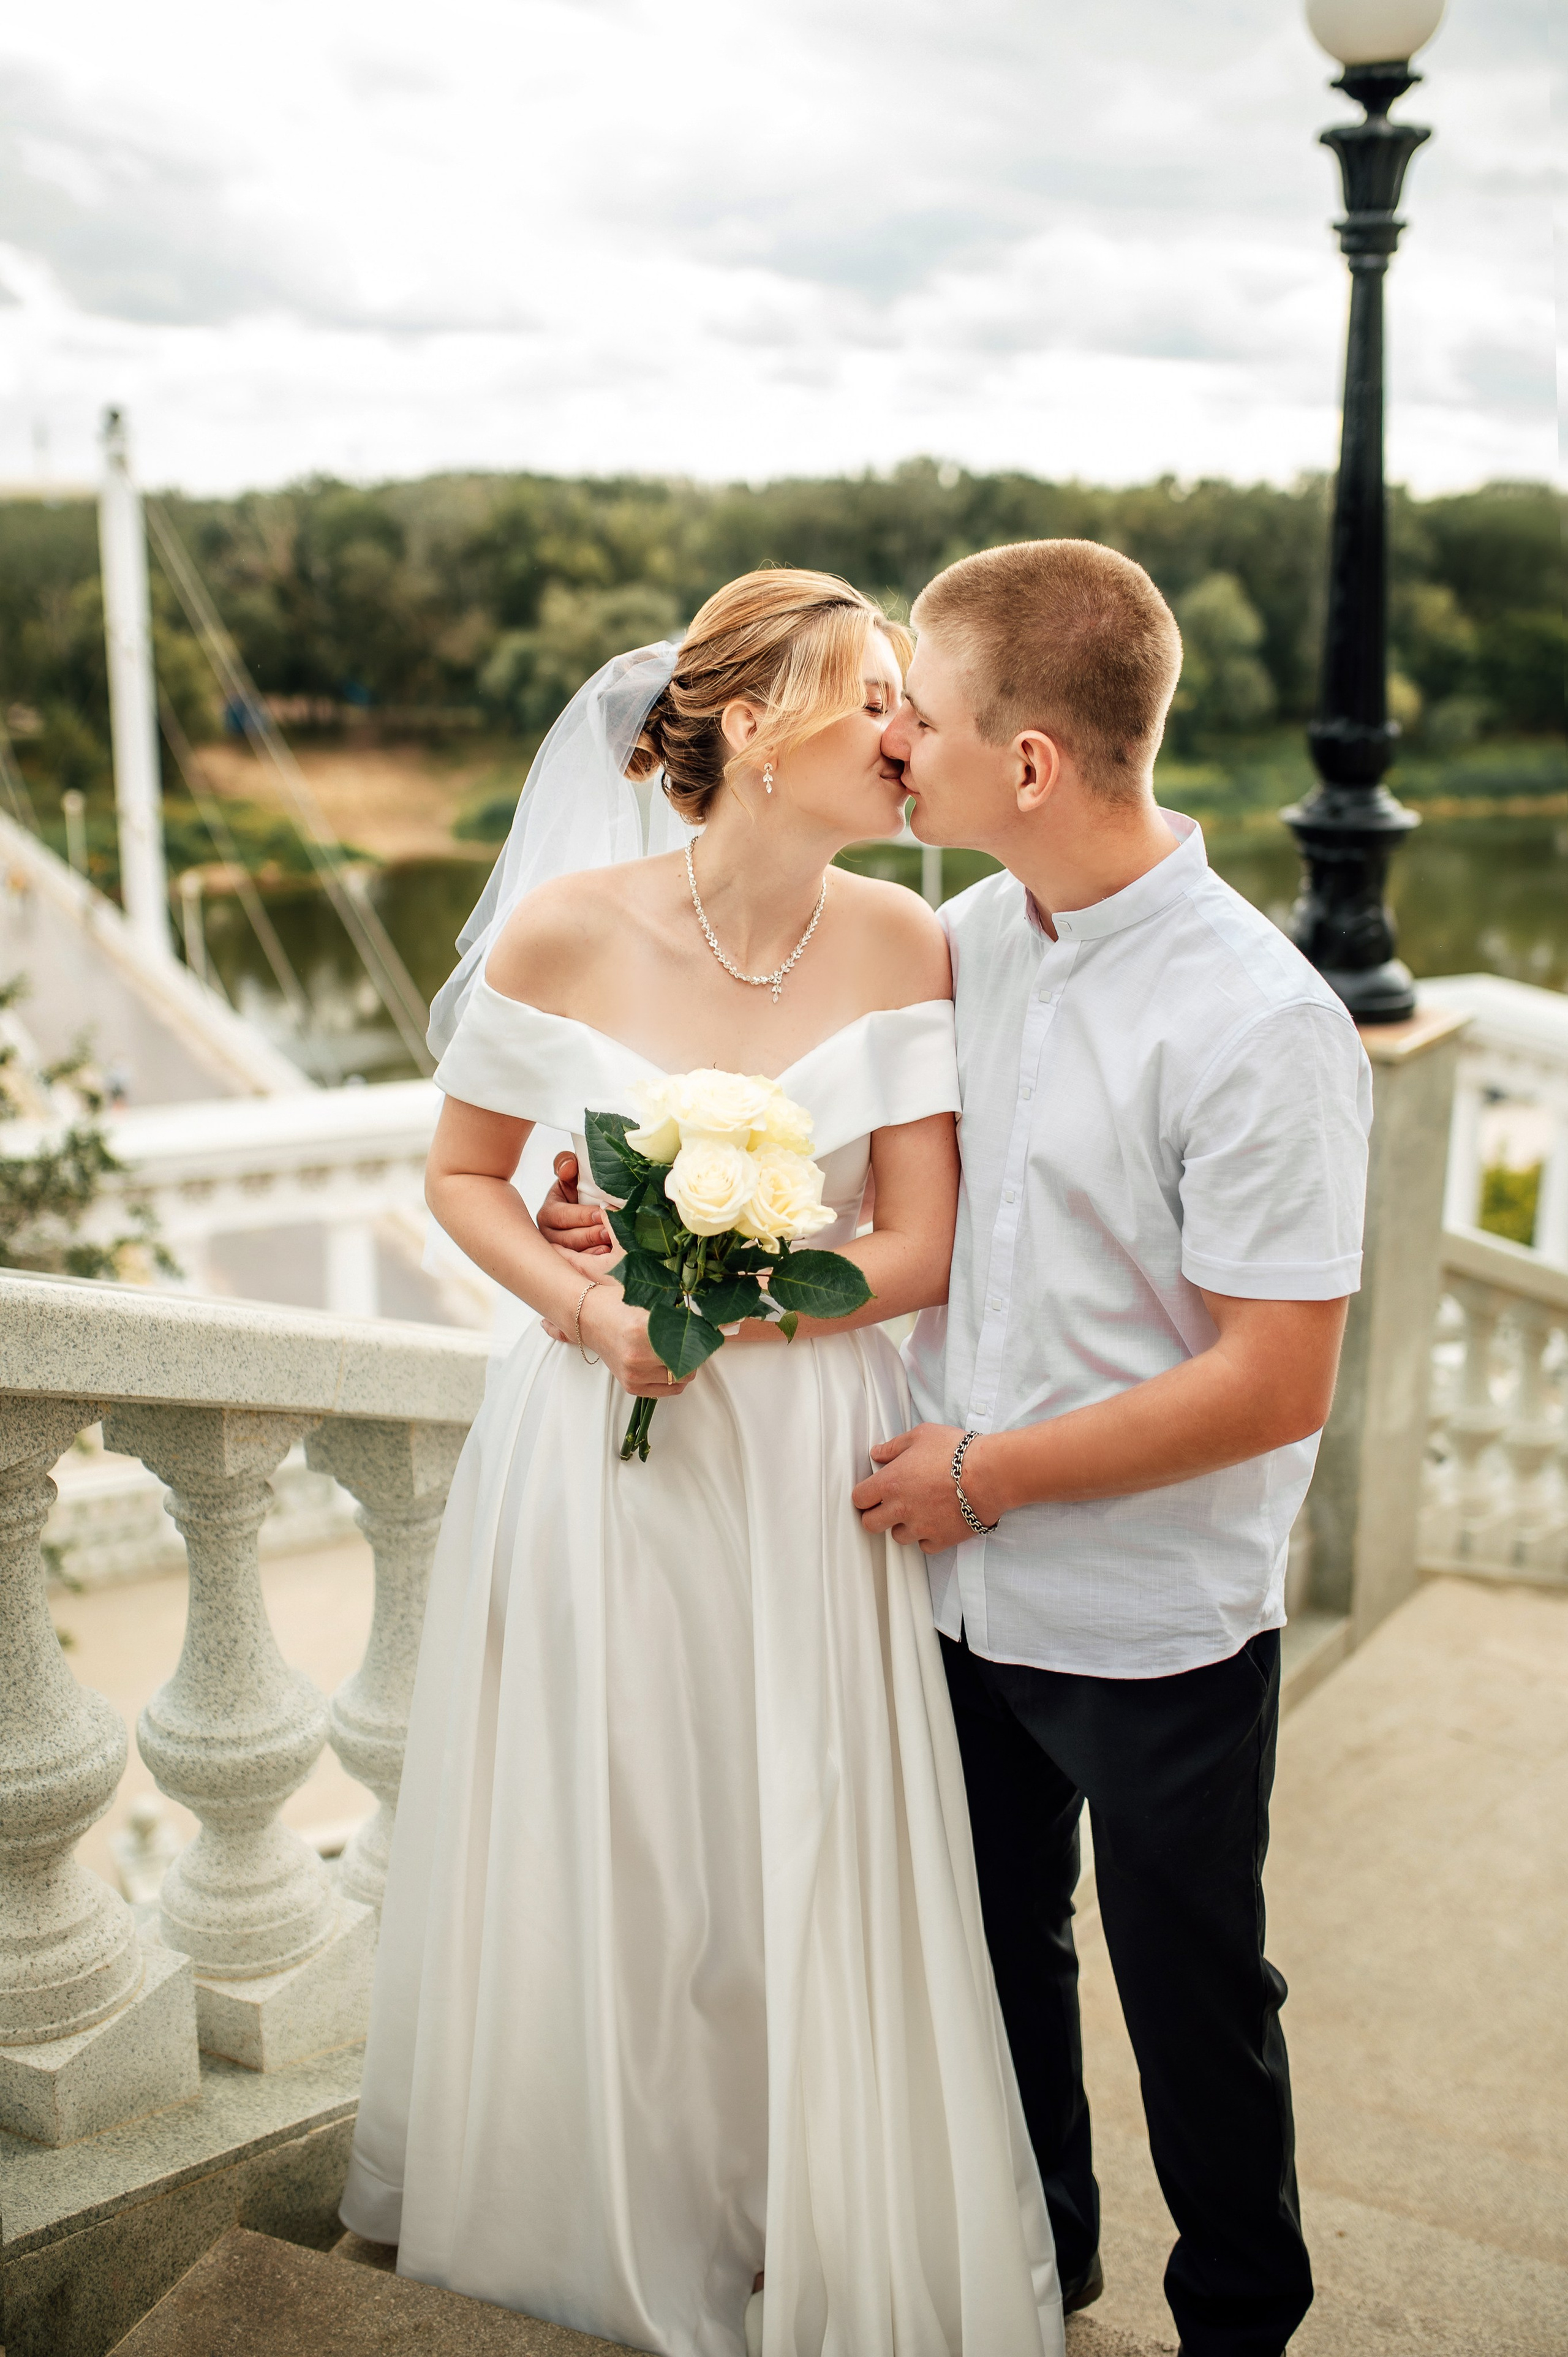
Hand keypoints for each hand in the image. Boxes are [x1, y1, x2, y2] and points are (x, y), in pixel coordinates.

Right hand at [539, 1153, 615, 1267]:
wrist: (591, 1209)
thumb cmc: (580, 1190)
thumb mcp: (572, 1174)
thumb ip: (566, 1164)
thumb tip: (567, 1168)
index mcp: (548, 1213)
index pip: (560, 1217)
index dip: (581, 1215)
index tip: (600, 1213)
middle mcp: (549, 1234)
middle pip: (567, 1239)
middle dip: (590, 1234)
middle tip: (610, 1231)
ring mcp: (560, 1251)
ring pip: (574, 1255)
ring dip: (593, 1250)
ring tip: (612, 1243)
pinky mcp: (571, 1263)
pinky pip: (580, 1267)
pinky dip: (595, 1261)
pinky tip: (608, 1257)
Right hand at [579, 1282, 695, 1399]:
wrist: (590, 1318)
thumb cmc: (618, 1305)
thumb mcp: (649, 1298)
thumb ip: (677, 1310)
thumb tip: (710, 1320)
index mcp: (644, 1328)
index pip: (689, 1339)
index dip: (702, 1334)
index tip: (706, 1330)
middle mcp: (638, 1354)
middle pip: (690, 1361)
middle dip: (695, 1350)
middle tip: (692, 1339)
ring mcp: (634, 1373)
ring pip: (682, 1377)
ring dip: (686, 1365)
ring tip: (677, 1350)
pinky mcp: (632, 1385)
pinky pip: (669, 1389)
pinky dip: (675, 1378)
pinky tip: (668, 1363)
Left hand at [852, 1423, 984, 1552]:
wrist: (988, 1475)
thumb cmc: (957, 1451)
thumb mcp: (922, 1435)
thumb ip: (894, 1446)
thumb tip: (877, 1453)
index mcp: (890, 1483)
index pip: (859, 1499)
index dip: (864, 1496)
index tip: (872, 1493)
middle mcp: (900, 1509)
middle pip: (870, 1524)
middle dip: (876, 1516)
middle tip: (889, 1506)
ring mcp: (920, 1527)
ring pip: (898, 1537)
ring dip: (903, 1526)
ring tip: (918, 1511)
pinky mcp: (941, 1539)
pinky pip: (925, 1546)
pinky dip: (928, 1537)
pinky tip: (936, 1522)